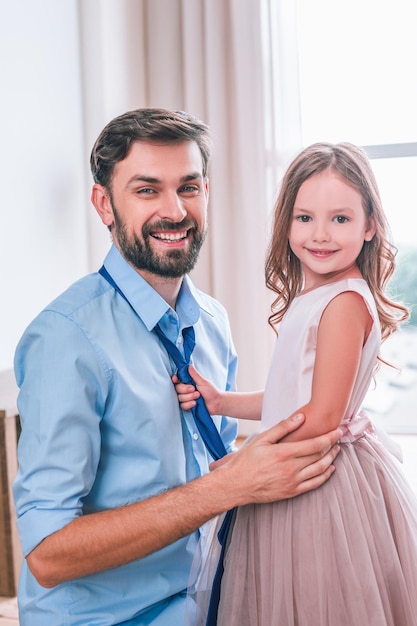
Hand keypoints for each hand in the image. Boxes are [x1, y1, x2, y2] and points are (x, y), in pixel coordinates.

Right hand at [172, 364, 222, 414]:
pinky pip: (183, 405)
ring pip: (179, 398)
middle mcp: (186, 390)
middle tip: (194, 389)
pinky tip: (195, 403)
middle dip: (185, 389)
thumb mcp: (203, 382)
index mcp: (189, 382)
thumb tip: (189, 365)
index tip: (176, 379)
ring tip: (198, 396)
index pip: (178, 380)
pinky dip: (189, 404)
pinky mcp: (187, 406)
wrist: (216, 403)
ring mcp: (186, 398)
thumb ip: (195, 375)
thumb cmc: (211, 391)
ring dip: (189, 397)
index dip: (175, 379)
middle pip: (177, 389)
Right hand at [211, 413, 341, 502]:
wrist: (236, 485)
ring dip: (331, 460)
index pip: (315, 444)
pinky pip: (314, 484)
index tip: (338, 431)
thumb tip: (300, 417)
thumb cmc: (246, 460)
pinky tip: (329, 469)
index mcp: (284, 453)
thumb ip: (282, 428)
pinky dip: (325, 476)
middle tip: (339, 438)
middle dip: (332, 446)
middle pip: (320, 456)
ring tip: (337, 451)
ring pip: (320, 470)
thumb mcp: (261, 439)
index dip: (329, 437)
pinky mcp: (292, 492)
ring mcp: (293, 482)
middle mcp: (291, 468)